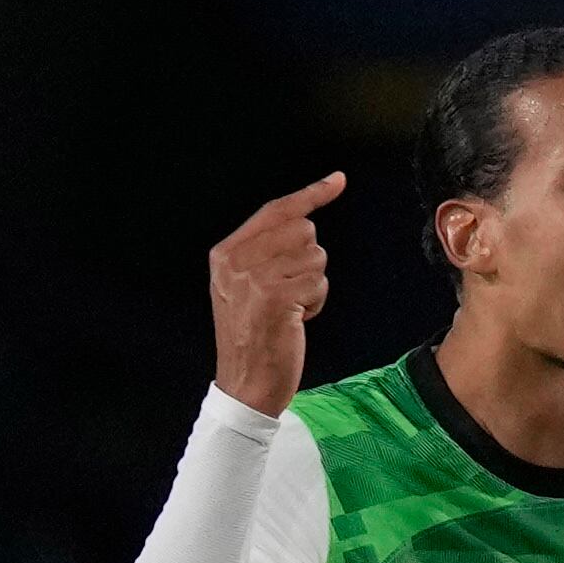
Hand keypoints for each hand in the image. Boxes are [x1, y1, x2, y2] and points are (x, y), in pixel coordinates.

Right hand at [208, 172, 344, 414]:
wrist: (245, 382)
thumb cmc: (255, 335)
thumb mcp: (246, 287)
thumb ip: (264, 252)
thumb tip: (304, 220)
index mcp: (226, 253)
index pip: (275, 210)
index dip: (310, 194)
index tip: (338, 180)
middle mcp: (236, 260)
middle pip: (303, 230)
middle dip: (309, 260)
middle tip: (290, 291)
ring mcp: (254, 278)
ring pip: (315, 258)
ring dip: (313, 285)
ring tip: (290, 309)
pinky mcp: (276, 298)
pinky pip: (318, 284)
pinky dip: (316, 303)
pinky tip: (296, 320)